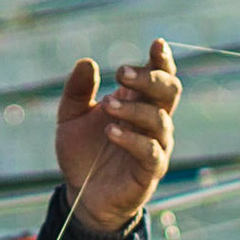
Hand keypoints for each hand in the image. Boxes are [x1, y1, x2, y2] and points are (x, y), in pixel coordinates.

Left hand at [55, 39, 180, 233]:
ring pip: (160, 119)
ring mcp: (155, 145)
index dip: (162, 60)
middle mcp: (152, 121)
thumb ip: (77, 90)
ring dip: (134, 108)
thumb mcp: (70, 117)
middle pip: (169, 91)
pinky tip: (111, 132)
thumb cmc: (83, 152)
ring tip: (108, 105)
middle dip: (150, 78)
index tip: (156, 44)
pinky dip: (133, 139)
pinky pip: (151, 151)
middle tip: (121, 73)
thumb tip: (87, 62)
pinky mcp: (150, 170)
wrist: (82, 195)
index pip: (160, 76)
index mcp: (138, 102)